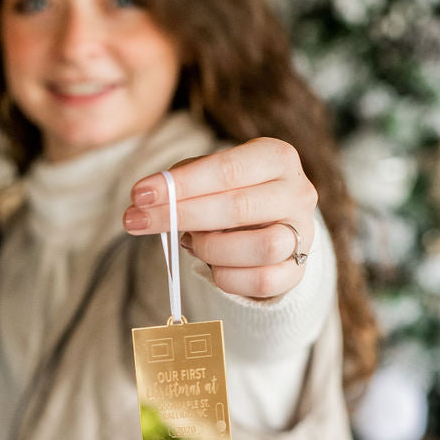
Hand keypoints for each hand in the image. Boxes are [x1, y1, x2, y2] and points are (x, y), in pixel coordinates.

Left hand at [123, 138, 317, 299]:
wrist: (270, 227)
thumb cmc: (232, 193)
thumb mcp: (209, 176)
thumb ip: (183, 181)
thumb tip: (146, 201)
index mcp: (277, 157)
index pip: (227, 169)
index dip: (181, 184)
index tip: (139, 194)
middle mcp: (298, 192)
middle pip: (239, 207)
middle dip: (180, 215)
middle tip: (136, 221)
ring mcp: (303, 233)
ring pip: (260, 247)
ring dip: (211, 247)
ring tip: (190, 241)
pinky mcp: (297, 271)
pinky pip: (261, 281)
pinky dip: (226, 276)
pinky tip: (211, 266)